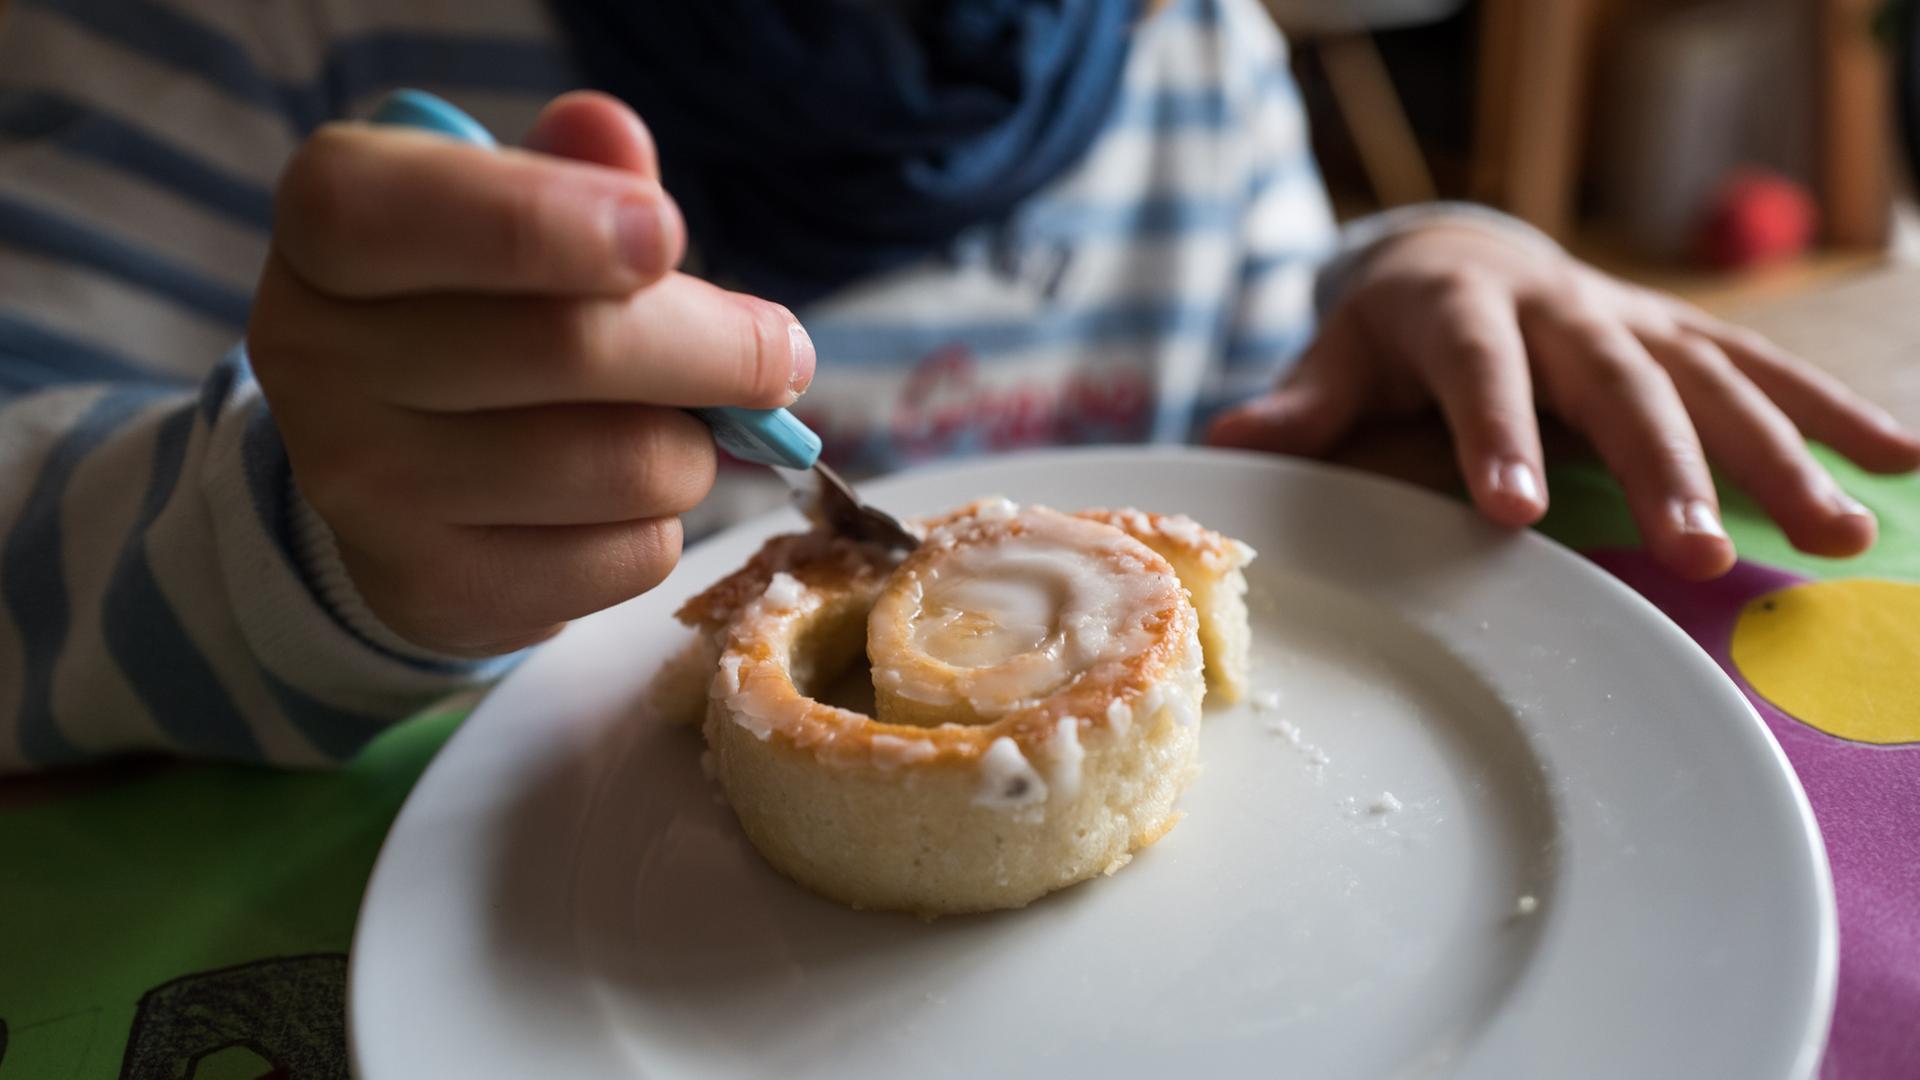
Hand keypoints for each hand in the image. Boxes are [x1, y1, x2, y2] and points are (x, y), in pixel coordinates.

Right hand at [249, 93, 814, 655]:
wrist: (396, 467)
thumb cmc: (478, 307)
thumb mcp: (508, 212)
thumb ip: (569, 171)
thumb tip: (613, 135)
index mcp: (330, 229)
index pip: (418, 215)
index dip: (554, 222)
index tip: (669, 236)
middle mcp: (318, 360)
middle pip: (570, 351)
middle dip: (719, 351)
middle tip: (780, 352)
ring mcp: (366, 489)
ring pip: (623, 465)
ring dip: (695, 447)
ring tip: (677, 427)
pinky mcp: (432, 590)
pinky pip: (626, 557)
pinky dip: (662, 523)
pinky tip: (622, 499)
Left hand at [1208, 224, 1919, 578]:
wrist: (1462, 256)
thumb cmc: (1395, 327)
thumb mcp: (1342, 351)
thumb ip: (1304, 401)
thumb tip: (1228, 446)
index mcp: (1463, 313)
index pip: (1481, 370)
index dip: (1496, 434)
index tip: (1511, 511)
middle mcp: (1563, 310)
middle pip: (1619, 383)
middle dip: (1664, 465)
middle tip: (1697, 553)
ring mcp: (1635, 321)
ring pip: (1715, 382)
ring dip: (1782, 455)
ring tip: (1840, 537)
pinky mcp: (1684, 336)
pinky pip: (1769, 373)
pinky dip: (1836, 415)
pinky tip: (1900, 465)